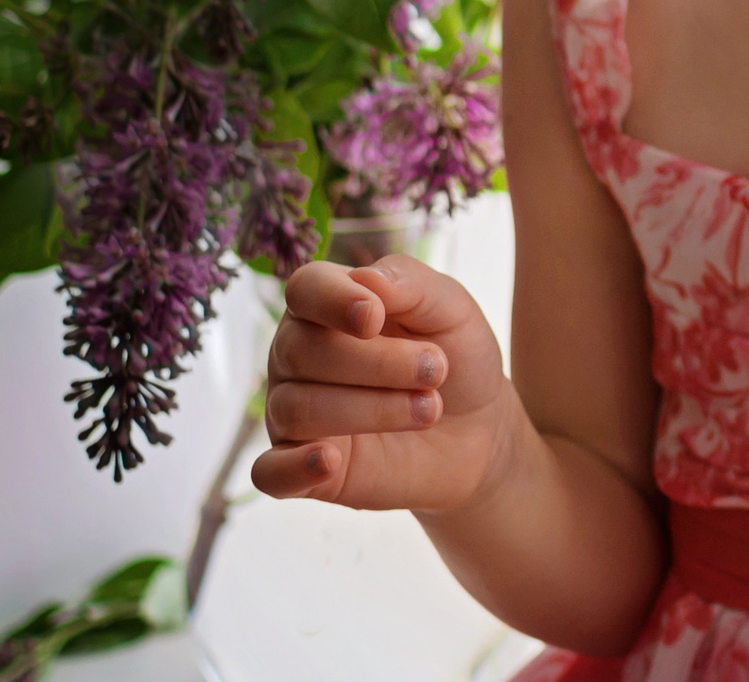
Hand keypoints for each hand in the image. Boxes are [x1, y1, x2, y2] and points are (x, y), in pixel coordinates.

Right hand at [249, 253, 519, 512]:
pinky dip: (293, 467)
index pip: (306, 289)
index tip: (375, 318)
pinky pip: (270, 472)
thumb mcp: (450, 308)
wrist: (478, 429)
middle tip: (437, 371)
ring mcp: (292, 412)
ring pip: (297, 408)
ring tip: (430, 409)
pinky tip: (330, 461)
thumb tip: (363, 277)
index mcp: (327, 306)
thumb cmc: (457, 357)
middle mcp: (296, 356)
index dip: (334, 300)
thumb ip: (410, 282)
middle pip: (302, 351)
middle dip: (379, 363)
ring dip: (373, 409)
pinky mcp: (300, 468)